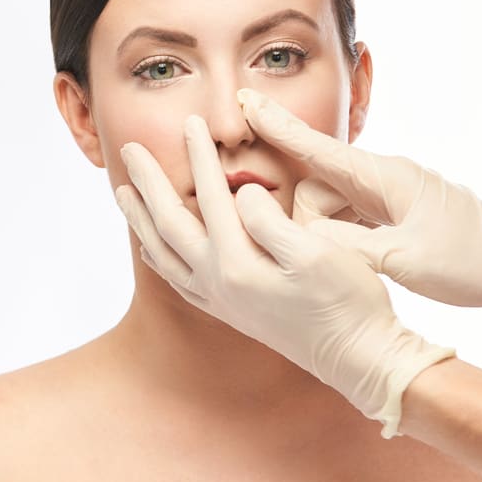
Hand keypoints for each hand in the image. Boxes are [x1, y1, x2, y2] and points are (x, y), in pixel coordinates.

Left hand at [115, 115, 453, 437]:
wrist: (358, 359)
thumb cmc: (347, 302)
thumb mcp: (316, 253)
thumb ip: (269, 220)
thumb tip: (240, 193)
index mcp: (236, 263)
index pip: (210, 196)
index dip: (199, 156)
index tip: (191, 122)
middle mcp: (216, 283)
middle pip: (169, 222)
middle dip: (149, 182)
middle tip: (129, 148)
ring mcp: (219, 300)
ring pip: (163, 252)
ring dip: (141, 219)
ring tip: (123, 193)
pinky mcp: (229, 312)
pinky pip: (177, 279)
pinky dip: (158, 258)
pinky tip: (151, 249)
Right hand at [236, 87, 481, 335]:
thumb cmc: (474, 260)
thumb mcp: (407, 259)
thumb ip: (348, 246)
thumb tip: (303, 236)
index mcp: (383, 177)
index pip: (315, 147)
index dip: (275, 126)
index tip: (244, 100)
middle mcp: (379, 180)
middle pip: (313, 190)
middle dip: (307, 222)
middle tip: (338, 257)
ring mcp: (384, 197)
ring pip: (327, 209)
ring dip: (327, 237)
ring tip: (360, 266)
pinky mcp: (389, 215)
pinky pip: (346, 220)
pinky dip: (340, 240)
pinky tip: (353, 263)